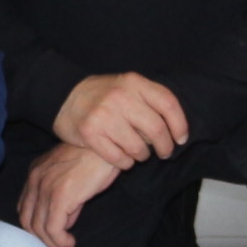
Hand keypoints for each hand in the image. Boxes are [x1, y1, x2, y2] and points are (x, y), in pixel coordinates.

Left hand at [16, 142, 122, 246]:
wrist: (107, 146)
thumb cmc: (95, 159)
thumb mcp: (72, 176)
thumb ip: (63, 198)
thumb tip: (64, 223)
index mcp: (35, 172)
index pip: (25, 208)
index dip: (35, 227)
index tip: (50, 238)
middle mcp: (35, 180)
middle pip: (27, 221)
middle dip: (41, 240)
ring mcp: (45, 188)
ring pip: (38, 228)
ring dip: (53, 244)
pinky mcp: (59, 197)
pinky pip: (53, 229)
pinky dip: (60, 242)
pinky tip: (71, 244)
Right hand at [55, 71, 189, 170]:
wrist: (65, 96)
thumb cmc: (104, 95)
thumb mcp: (127, 87)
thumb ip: (149, 101)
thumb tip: (175, 129)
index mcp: (134, 82)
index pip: (168, 104)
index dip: (180, 124)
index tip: (181, 139)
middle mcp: (120, 97)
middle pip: (156, 129)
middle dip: (165, 146)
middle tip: (164, 153)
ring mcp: (104, 115)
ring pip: (138, 147)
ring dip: (142, 156)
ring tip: (139, 154)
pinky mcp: (90, 133)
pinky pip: (118, 158)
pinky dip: (125, 163)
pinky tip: (124, 159)